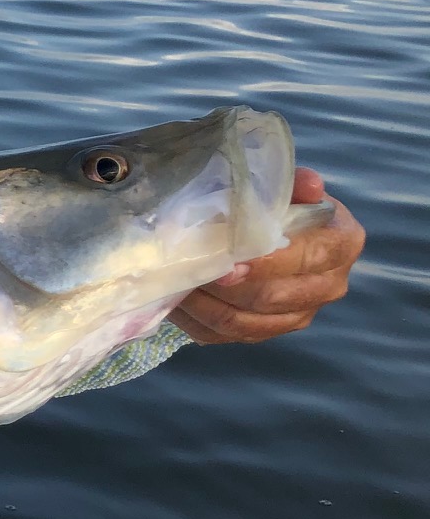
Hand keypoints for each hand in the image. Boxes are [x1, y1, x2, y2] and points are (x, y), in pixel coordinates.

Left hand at [171, 168, 364, 344]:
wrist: (277, 230)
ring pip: (243, 321)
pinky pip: (227, 335)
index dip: (266, 262)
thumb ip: (293, 184)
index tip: (228, 260)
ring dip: (205, 305)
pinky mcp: (268, 332)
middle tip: (190, 270)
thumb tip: (307, 184)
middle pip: (272, 296)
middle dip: (226, 286)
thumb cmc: (279, 204)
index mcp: (342, 243)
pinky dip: (197, 320)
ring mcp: (299, 314)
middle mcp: (330, 285)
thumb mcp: (286, 187)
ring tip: (177, 283)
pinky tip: (178, 301)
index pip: (307, 257)